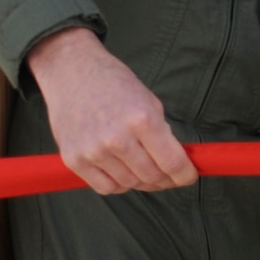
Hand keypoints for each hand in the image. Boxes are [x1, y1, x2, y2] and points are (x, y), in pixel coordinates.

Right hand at [27, 27, 197, 194]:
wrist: (71, 72)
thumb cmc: (113, 83)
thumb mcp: (149, 101)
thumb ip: (162, 132)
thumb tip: (174, 161)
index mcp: (142, 119)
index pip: (172, 162)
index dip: (185, 175)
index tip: (188, 177)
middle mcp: (117, 138)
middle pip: (151, 177)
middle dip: (166, 179)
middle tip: (169, 176)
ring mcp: (93, 151)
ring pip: (130, 184)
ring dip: (142, 182)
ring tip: (144, 171)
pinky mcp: (74, 159)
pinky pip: (105, 187)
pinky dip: (119, 185)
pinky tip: (123, 173)